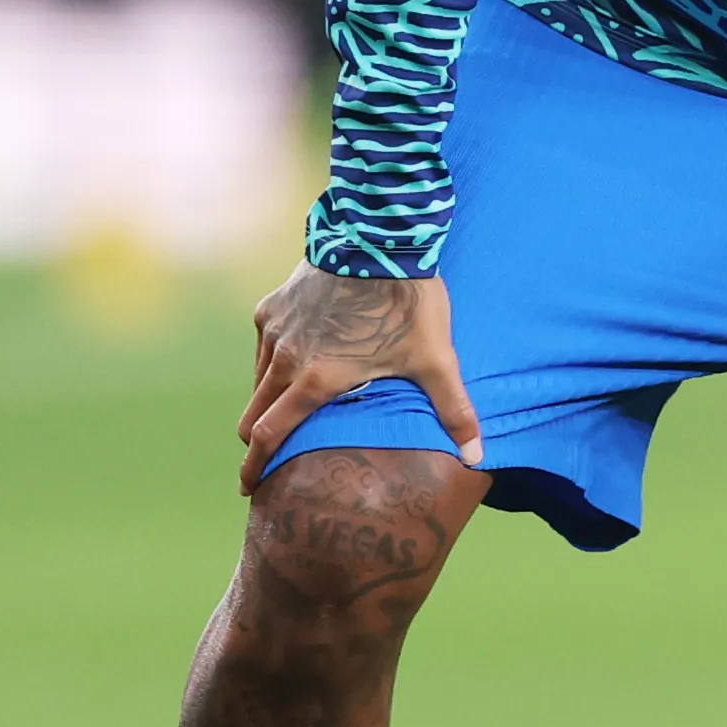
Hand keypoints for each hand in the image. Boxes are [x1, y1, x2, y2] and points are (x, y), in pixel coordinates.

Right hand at [237, 268, 482, 488]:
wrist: (379, 237)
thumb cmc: (408, 303)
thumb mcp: (436, 361)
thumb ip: (454, 411)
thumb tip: (478, 457)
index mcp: (316, 381)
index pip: (270, 436)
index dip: (256, 467)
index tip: (248, 489)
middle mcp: (284, 358)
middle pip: (253, 415)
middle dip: (256, 441)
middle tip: (266, 457)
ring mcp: (275, 330)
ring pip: (257, 380)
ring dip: (266, 400)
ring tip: (286, 410)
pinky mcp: (273, 305)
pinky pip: (263, 345)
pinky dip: (272, 360)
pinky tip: (296, 359)